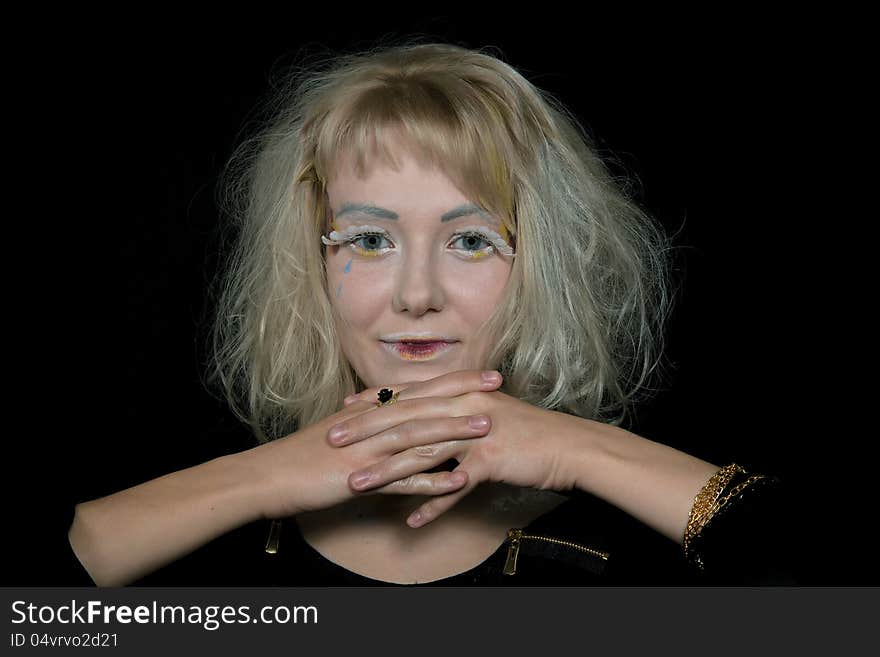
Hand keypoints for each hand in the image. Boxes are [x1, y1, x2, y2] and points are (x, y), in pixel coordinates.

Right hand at [247, 370, 504, 519]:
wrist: (267, 476)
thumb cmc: (302, 456)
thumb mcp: (340, 433)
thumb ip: (370, 425)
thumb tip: (395, 420)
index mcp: (369, 411)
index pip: (419, 389)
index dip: (454, 379)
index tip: (485, 373)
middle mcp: (371, 424)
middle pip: (425, 404)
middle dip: (464, 393)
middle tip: (499, 384)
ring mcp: (367, 450)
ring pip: (417, 436)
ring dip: (455, 431)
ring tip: (488, 427)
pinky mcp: (360, 478)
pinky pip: (401, 480)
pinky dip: (431, 481)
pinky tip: (457, 482)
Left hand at [329, 370, 584, 526]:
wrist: (567, 444)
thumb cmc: (527, 431)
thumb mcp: (488, 412)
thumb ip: (456, 412)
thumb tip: (430, 416)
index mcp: (459, 393)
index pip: (407, 395)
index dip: (373, 402)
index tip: (343, 409)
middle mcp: (463, 407)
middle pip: (405, 419)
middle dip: (365, 430)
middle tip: (332, 441)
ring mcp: (475, 433)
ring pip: (422, 452)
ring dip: (387, 472)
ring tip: (357, 485)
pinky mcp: (489, 459)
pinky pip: (455, 486)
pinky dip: (433, 505)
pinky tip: (412, 521)